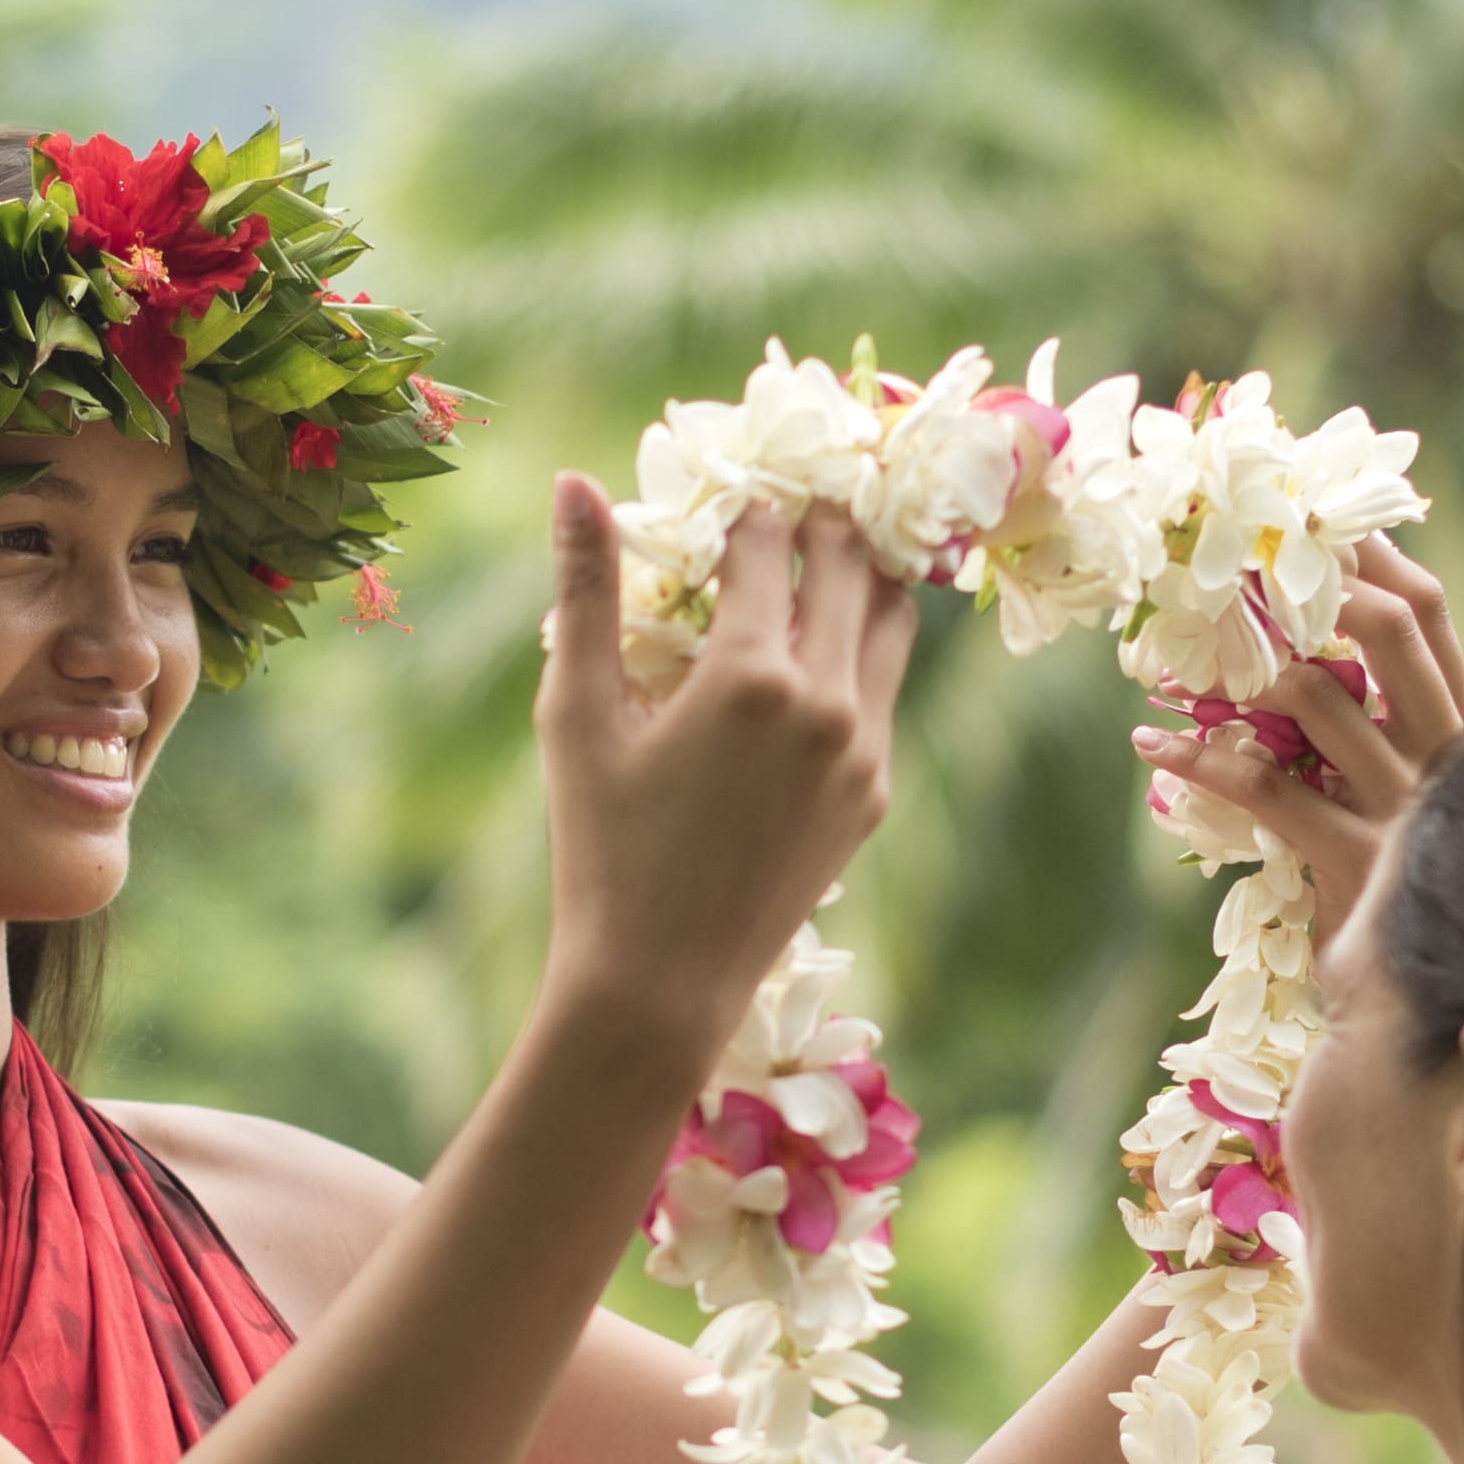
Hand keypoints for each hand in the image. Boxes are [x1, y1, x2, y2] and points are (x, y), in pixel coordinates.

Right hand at [537, 476, 916, 1060]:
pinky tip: (820, 648)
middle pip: (849, 565)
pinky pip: (883, 694)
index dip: (749, 501)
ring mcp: (862, 752)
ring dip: (860, 577)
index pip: (768, 543)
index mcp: (751, 674)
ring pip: (891, 623)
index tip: (734, 483)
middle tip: (791, 499)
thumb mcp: (578, 715)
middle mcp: (825, 704)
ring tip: (823, 554)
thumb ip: (586, 590)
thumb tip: (572, 480)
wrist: (661, 983)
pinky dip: (860, 652)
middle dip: (819, 522)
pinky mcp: (873, 795)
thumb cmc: (600, 848)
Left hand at [1129, 532, 1463, 920]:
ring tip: (1173, 659)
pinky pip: (1264, 788)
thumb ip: (1375, 731)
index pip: (1431, 618)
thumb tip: (1298, 652)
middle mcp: (1445, 758)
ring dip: (1236, 670)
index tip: (1311, 519)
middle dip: (1314, 581)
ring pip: (1318, 698)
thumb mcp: (1400, 798)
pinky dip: (1198, 758)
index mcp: (1462, 731)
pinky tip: (1151, 743)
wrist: (1413, 1004)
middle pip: (1392, 632)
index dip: (1376, 558)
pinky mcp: (1355, 860)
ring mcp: (1406, 808)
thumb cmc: (1390, 888)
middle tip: (1238, 557)